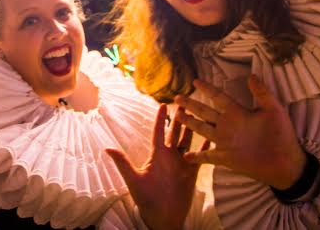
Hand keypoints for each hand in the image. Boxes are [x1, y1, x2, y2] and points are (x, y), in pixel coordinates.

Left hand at [105, 104, 207, 229]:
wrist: (162, 217)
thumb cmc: (146, 199)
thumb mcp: (133, 179)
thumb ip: (123, 162)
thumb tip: (107, 149)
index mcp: (157, 155)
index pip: (158, 132)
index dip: (160, 118)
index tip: (163, 104)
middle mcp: (170, 156)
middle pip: (176, 132)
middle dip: (180, 118)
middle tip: (185, 102)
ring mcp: (182, 163)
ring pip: (189, 141)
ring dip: (193, 128)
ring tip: (199, 114)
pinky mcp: (193, 172)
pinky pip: (200, 156)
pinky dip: (206, 146)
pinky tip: (212, 136)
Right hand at [175, 77, 305, 189]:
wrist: (285, 162)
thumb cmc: (282, 135)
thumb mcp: (274, 110)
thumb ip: (262, 92)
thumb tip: (251, 75)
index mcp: (238, 113)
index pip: (218, 97)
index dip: (207, 89)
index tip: (196, 80)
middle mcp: (228, 126)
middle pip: (205, 112)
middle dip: (191, 105)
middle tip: (178, 98)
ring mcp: (225, 142)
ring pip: (202, 130)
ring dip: (190, 124)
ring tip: (178, 117)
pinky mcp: (226, 158)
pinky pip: (207, 157)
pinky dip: (196, 157)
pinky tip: (185, 156)